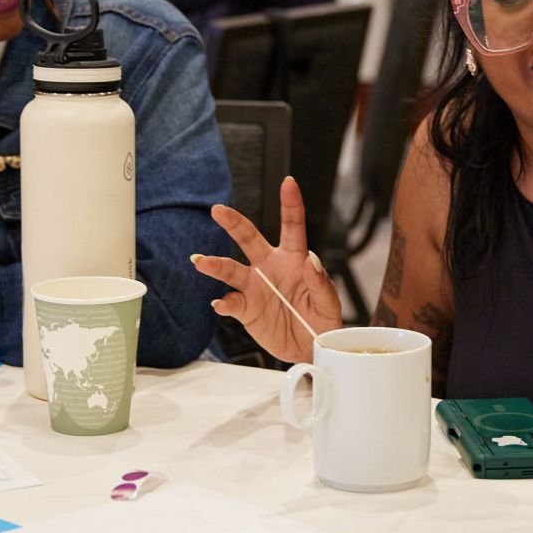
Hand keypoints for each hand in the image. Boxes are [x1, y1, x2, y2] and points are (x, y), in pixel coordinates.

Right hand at [190, 176, 342, 363]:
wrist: (308, 348)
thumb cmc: (322, 321)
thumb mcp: (329, 304)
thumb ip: (321, 283)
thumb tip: (311, 261)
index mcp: (294, 259)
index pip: (292, 226)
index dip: (290, 204)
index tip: (288, 183)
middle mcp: (270, 267)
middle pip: (249, 239)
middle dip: (234, 223)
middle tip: (218, 211)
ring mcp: (255, 287)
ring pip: (231, 270)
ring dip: (215, 265)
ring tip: (202, 262)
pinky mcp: (246, 309)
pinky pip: (230, 303)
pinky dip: (224, 303)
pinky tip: (221, 303)